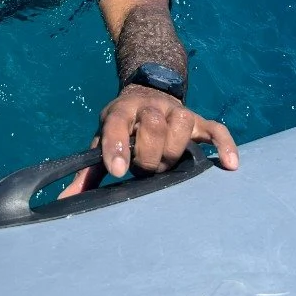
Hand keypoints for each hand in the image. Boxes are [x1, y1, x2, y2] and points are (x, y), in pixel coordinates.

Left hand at [59, 84, 237, 197]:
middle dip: (149, 153)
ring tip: (169, 165)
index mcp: (122, 111)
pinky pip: (217, 130)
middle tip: (146, 169)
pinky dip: (224, 146)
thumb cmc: (122, 128)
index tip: (118, 170)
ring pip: (183, 124)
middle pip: (154, 124)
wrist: (146, 94)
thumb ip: (88, 171)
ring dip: (176, 148)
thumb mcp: (102, 142)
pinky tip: (229, 166)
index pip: (117, 124)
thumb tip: (66, 201)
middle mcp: (151, 107)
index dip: (118, 146)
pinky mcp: (199, 121)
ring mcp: (177, 112)